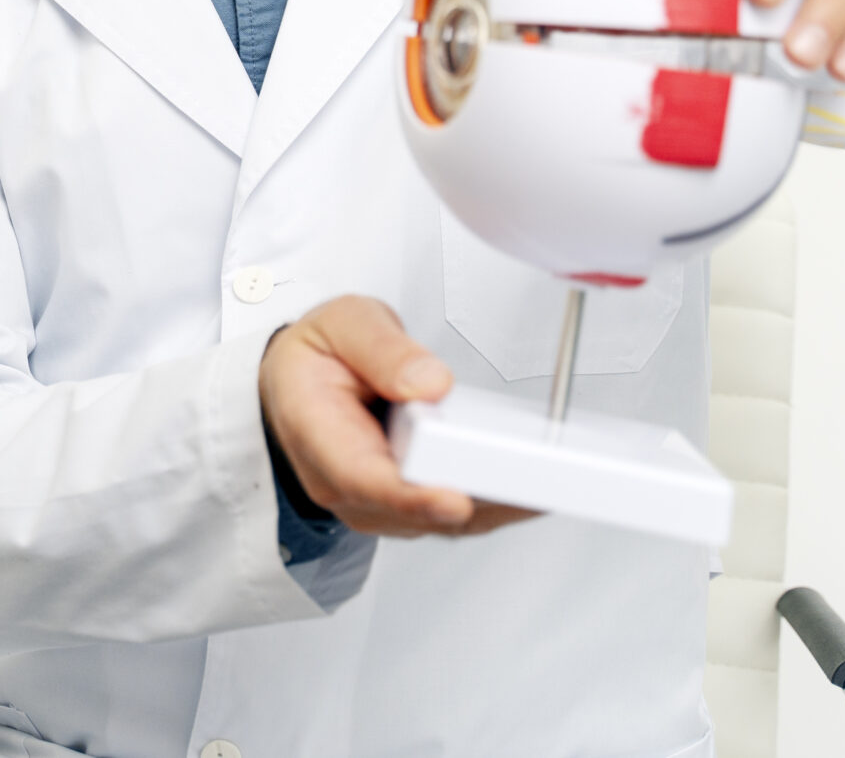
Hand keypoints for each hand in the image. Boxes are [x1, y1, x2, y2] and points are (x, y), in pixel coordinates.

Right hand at [258, 296, 535, 538]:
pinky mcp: (406, 507)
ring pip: (441, 521)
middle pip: (413, 509)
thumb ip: (381, 348)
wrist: (297, 384)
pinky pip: (454, 516)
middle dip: (472, 499)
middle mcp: (346, 485)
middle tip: (532, 483)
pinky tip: (532, 486)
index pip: (363, 477)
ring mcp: (376, 504)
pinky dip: (493, 503)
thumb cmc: (317, 357)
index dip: (411, 494)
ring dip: (493, 506)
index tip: (453, 497)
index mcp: (318, 436)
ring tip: (547, 484)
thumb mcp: (341, 324)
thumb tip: (430, 383)